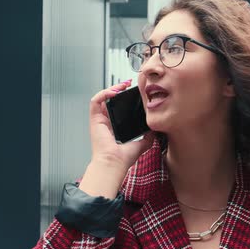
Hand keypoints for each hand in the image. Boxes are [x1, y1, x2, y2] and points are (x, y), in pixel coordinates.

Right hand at [84, 79, 153, 195]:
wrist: (115, 163)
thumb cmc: (123, 158)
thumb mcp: (142, 144)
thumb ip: (148, 136)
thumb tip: (155, 129)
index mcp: (115, 127)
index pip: (118, 108)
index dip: (124, 98)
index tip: (135, 93)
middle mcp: (106, 122)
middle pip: (110, 100)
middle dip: (118, 89)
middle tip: (129, 85)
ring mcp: (99, 120)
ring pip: (102, 98)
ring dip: (111, 89)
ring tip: (122, 86)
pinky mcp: (94, 119)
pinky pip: (95, 101)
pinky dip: (104, 94)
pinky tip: (114, 92)